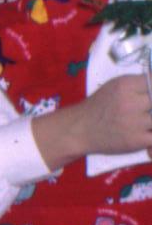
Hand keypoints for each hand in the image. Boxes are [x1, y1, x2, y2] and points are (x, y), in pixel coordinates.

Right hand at [32, 74, 151, 171]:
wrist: (80, 129)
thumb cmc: (98, 106)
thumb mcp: (113, 87)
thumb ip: (135, 84)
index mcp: (125, 86)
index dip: (151, 89)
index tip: (147, 96)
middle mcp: (131, 102)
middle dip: (150, 107)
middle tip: (145, 110)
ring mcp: (136, 122)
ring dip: (150, 121)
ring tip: (142, 123)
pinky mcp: (137, 140)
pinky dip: (151, 136)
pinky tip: (145, 135)